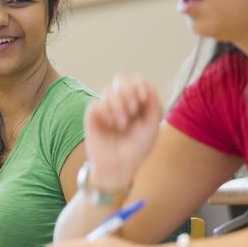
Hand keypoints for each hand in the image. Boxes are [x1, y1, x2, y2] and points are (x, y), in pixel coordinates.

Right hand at [84, 76, 161, 190]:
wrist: (119, 167)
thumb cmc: (137, 149)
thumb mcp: (152, 128)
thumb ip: (154, 106)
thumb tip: (149, 87)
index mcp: (137, 104)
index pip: (136, 81)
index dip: (139, 84)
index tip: (143, 98)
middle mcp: (121, 103)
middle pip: (120, 79)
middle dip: (128, 92)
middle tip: (133, 109)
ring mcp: (106, 108)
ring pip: (108, 91)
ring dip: (118, 106)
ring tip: (121, 125)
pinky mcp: (93, 116)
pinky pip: (96, 103)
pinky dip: (105, 111)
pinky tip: (110, 124)